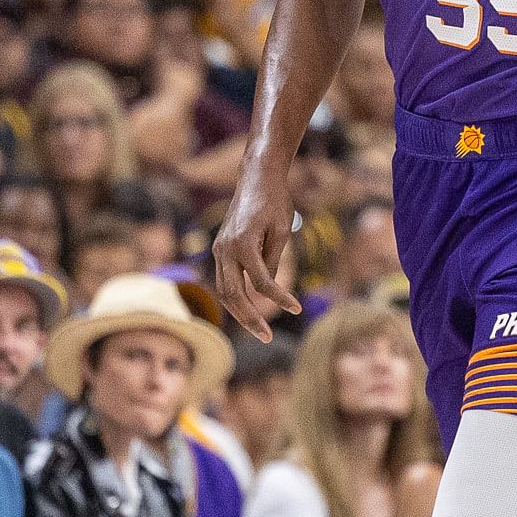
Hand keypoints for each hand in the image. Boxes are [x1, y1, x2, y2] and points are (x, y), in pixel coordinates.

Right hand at [213, 166, 300, 341]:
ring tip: (257, 330)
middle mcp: (226, 249)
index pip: (262, 282)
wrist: (256, 178)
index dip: (280, 298)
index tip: (297, 308)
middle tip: (266, 338)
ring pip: (224, 291)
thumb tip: (268, 289)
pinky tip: (248, 310)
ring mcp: (219, 250)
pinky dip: (235, 298)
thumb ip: (274, 261)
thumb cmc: (275, 201)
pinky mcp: (220, 249)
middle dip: (250, 319)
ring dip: (239, 313)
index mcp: (244, 244)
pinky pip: (224, 280)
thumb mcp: (282, 231)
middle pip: (234, 294)